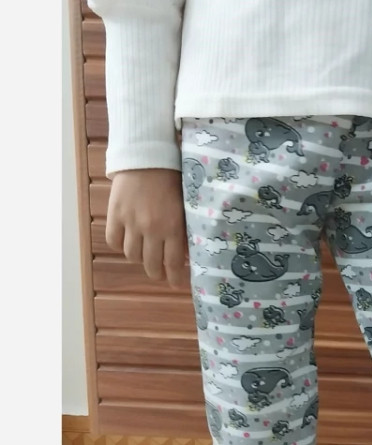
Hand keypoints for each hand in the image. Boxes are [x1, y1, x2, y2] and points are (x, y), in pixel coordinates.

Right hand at [106, 168, 189, 288]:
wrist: (146, 159)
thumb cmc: (172, 181)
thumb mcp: (184, 207)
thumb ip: (184, 231)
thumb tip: (185, 255)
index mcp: (172, 227)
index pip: (172, 263)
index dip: (174, 278)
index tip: (176, 285)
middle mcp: (151, 229)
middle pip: (150, 264)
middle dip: (156, 273)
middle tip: (160, 274)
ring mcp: (130, 223)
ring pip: (131, 255)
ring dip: (139, 259)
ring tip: (144, 256)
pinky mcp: (114, 216)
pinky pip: (114, 241)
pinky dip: (120, 246)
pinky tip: (127, 243)